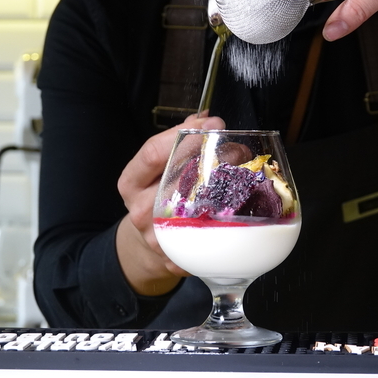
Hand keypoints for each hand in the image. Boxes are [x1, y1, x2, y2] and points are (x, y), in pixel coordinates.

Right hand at [116, 113, 225, 294]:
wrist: (149, 244)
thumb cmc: (157, 197)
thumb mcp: (157, 169)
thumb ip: (179, 142)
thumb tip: (206, 118)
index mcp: (131, 184)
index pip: (153, 153)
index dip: (184, 134)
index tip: (213, 123)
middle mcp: (141, 211)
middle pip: (181, 179)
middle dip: (216, 159)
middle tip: (239, 149)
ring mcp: (159, 238)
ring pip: (199, 209)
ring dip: (228, 190)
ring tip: (246, 175)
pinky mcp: (179, 258)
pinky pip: (211, 236)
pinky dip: (231, 221)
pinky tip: (243, 208)